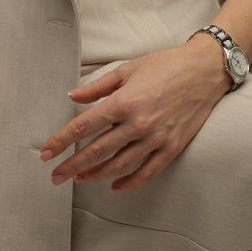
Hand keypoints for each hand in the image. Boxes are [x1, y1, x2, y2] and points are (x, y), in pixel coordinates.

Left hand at [38, 36, 231, 192]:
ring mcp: (156, 138)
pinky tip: (115, 186)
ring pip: (119, 165)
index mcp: (123, 102)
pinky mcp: (172, 147)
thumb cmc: (165, 65)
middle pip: (97, 151)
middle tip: (56, 176)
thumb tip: (72, 97)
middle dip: (72, 165)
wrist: (205, 70)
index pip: (84, 126)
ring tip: (80, 178)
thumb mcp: (127, 69)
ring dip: (96, 175)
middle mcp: (137, 124)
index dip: (61, 141)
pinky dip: (129, 182)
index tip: (46, 153)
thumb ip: (98, 87)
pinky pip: (147, 172)